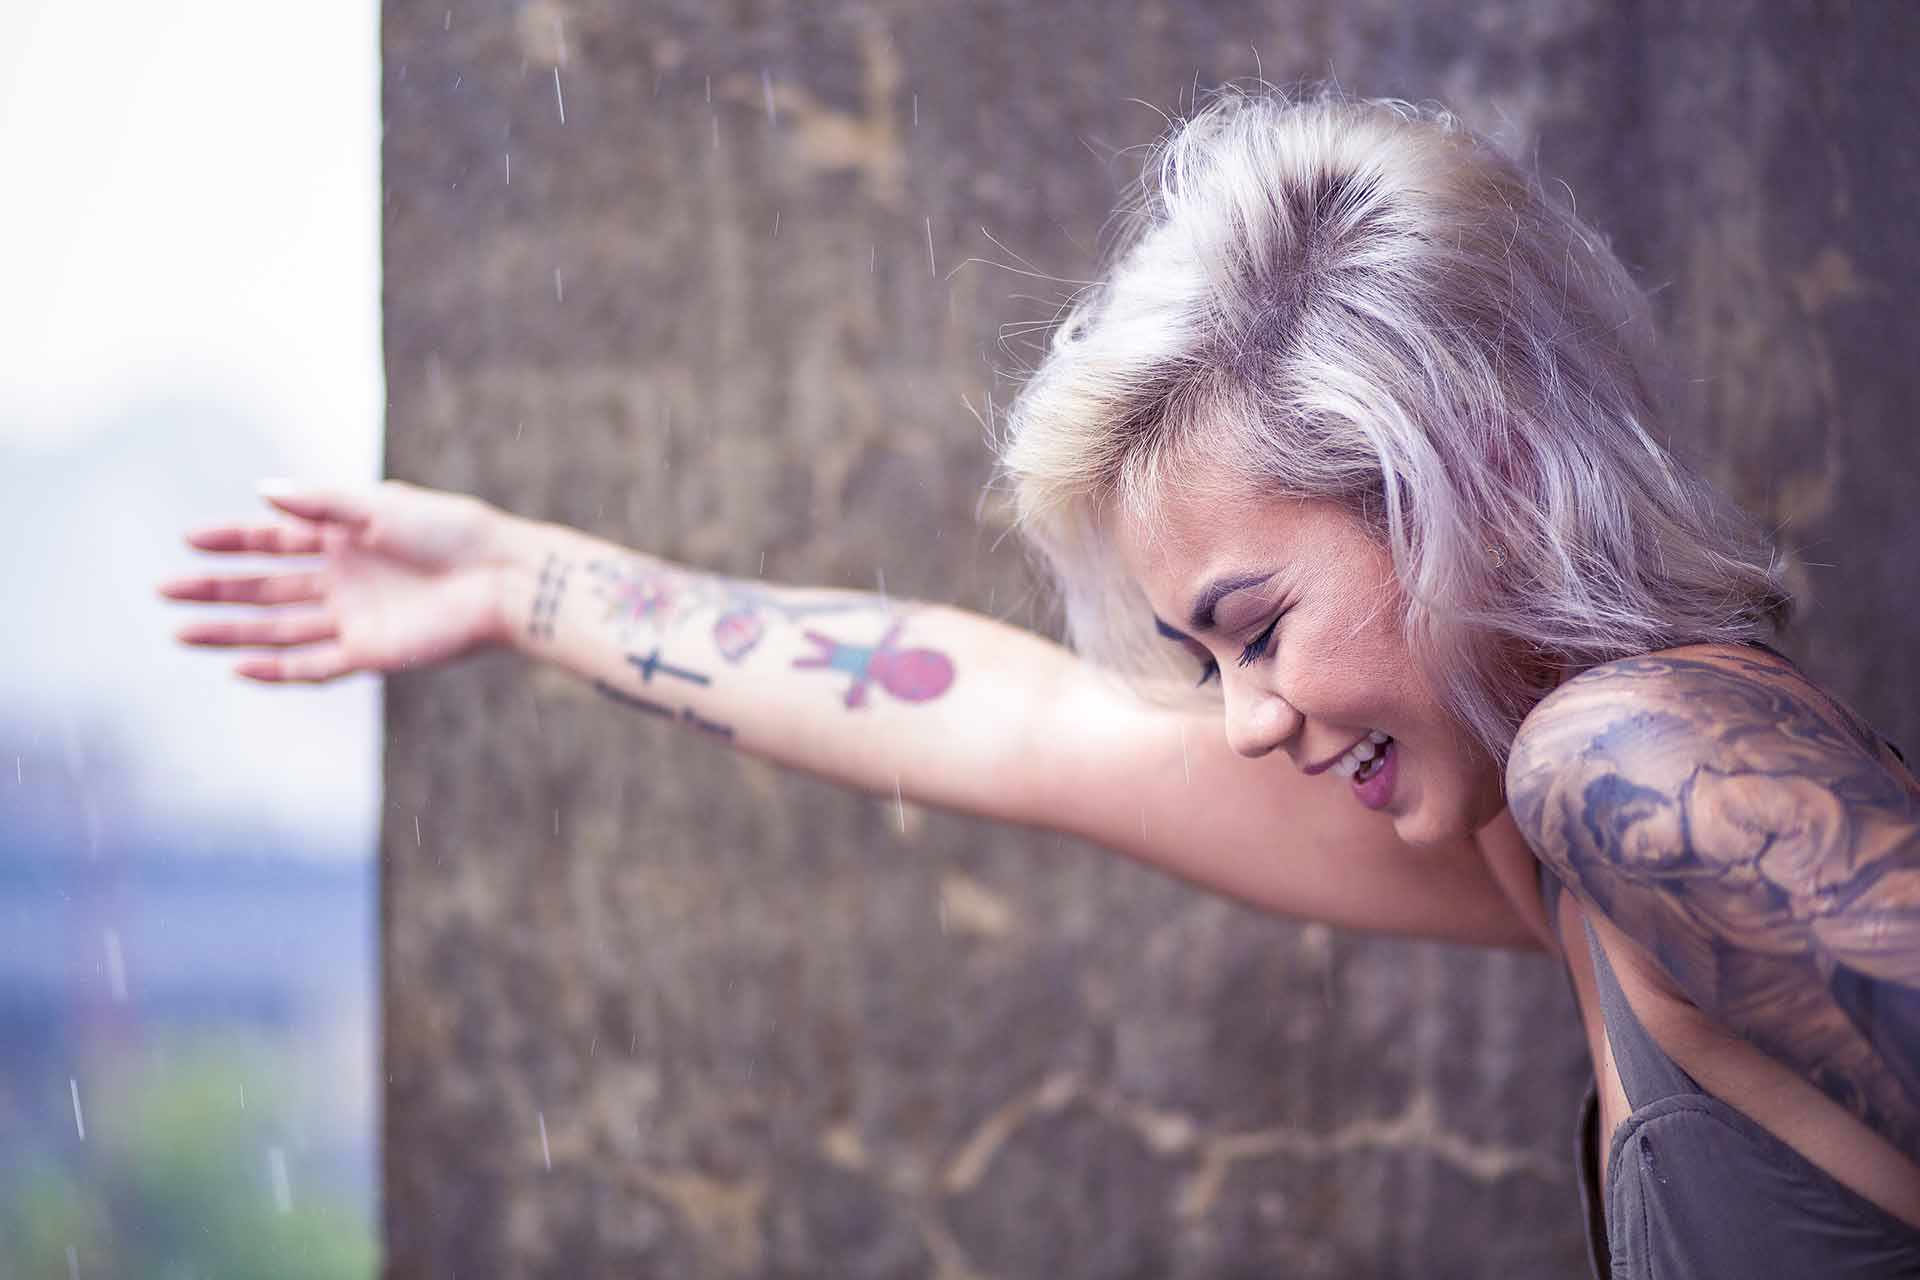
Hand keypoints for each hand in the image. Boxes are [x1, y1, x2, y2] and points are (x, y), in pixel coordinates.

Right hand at [157, 478, 517, 682]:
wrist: (501, 579)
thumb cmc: (450, 532)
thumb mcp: (380, 506)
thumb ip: (322, 503)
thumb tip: (263, 492)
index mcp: (343, 536)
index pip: (273, 539)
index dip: (231, 541)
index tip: (188, 541)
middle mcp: (342, 578)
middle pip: (265, 587)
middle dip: (215, 589)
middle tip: (164, 590)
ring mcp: (353, 617)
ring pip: (278, 628)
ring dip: (231, 632)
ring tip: (181, 632)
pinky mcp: (371, 652)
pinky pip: (314, 665)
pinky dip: (277, 669)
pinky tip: (238, 666)